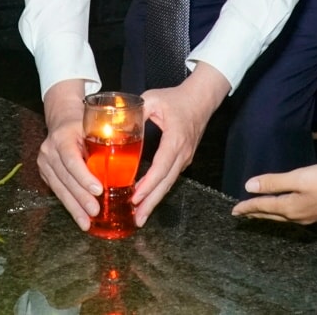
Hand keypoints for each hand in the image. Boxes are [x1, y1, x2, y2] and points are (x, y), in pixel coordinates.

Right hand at [37, 80, 101, 231]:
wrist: (61, 119)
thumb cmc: (83, 123)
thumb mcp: (93, 125)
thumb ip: (105, 140)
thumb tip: (129, 160)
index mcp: (62, 136)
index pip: (72, 159)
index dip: (84, 176)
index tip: (98, 190)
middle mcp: (49, 150)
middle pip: (66, 178)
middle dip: (81, 197)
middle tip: (95, 211)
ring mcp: (44, 163)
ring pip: (60, 188)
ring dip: (74, 207)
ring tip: (86, 223)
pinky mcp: (45, 173)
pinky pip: (58, 191)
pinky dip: (70, 204)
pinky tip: (79, 216)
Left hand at [131, 62, 229, 224]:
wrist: (201, 99)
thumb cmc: (177, 98)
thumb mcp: (153, 99)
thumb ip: (135, 112)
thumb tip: (115, 122)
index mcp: (175, 140)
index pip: (161, 167)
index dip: (148, 184)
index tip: (136, 197)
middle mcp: (182, 153)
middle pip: (166, 183)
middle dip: (151, 202)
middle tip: (137, 219)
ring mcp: (184, 158)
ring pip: (169, 183)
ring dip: (154, 199)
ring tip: (140, 216)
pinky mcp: (183, 159)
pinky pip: (170, 177)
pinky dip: (158, 189)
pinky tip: (147, 198)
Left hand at [232, 161, 316, 224]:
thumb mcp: (299, 177)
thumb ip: (274, 182)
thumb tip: (249, 187)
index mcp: (290, 208)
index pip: (263, 207)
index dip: (248, 206)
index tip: (234, 210)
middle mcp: (297, 216)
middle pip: (271, 214)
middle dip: (255, 213)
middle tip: (242, 213)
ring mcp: (309, 216)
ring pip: (281, 216)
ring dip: (268, 213)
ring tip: (259, 211)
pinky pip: (291, 215)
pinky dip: (281, 212)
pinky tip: (285, 209)